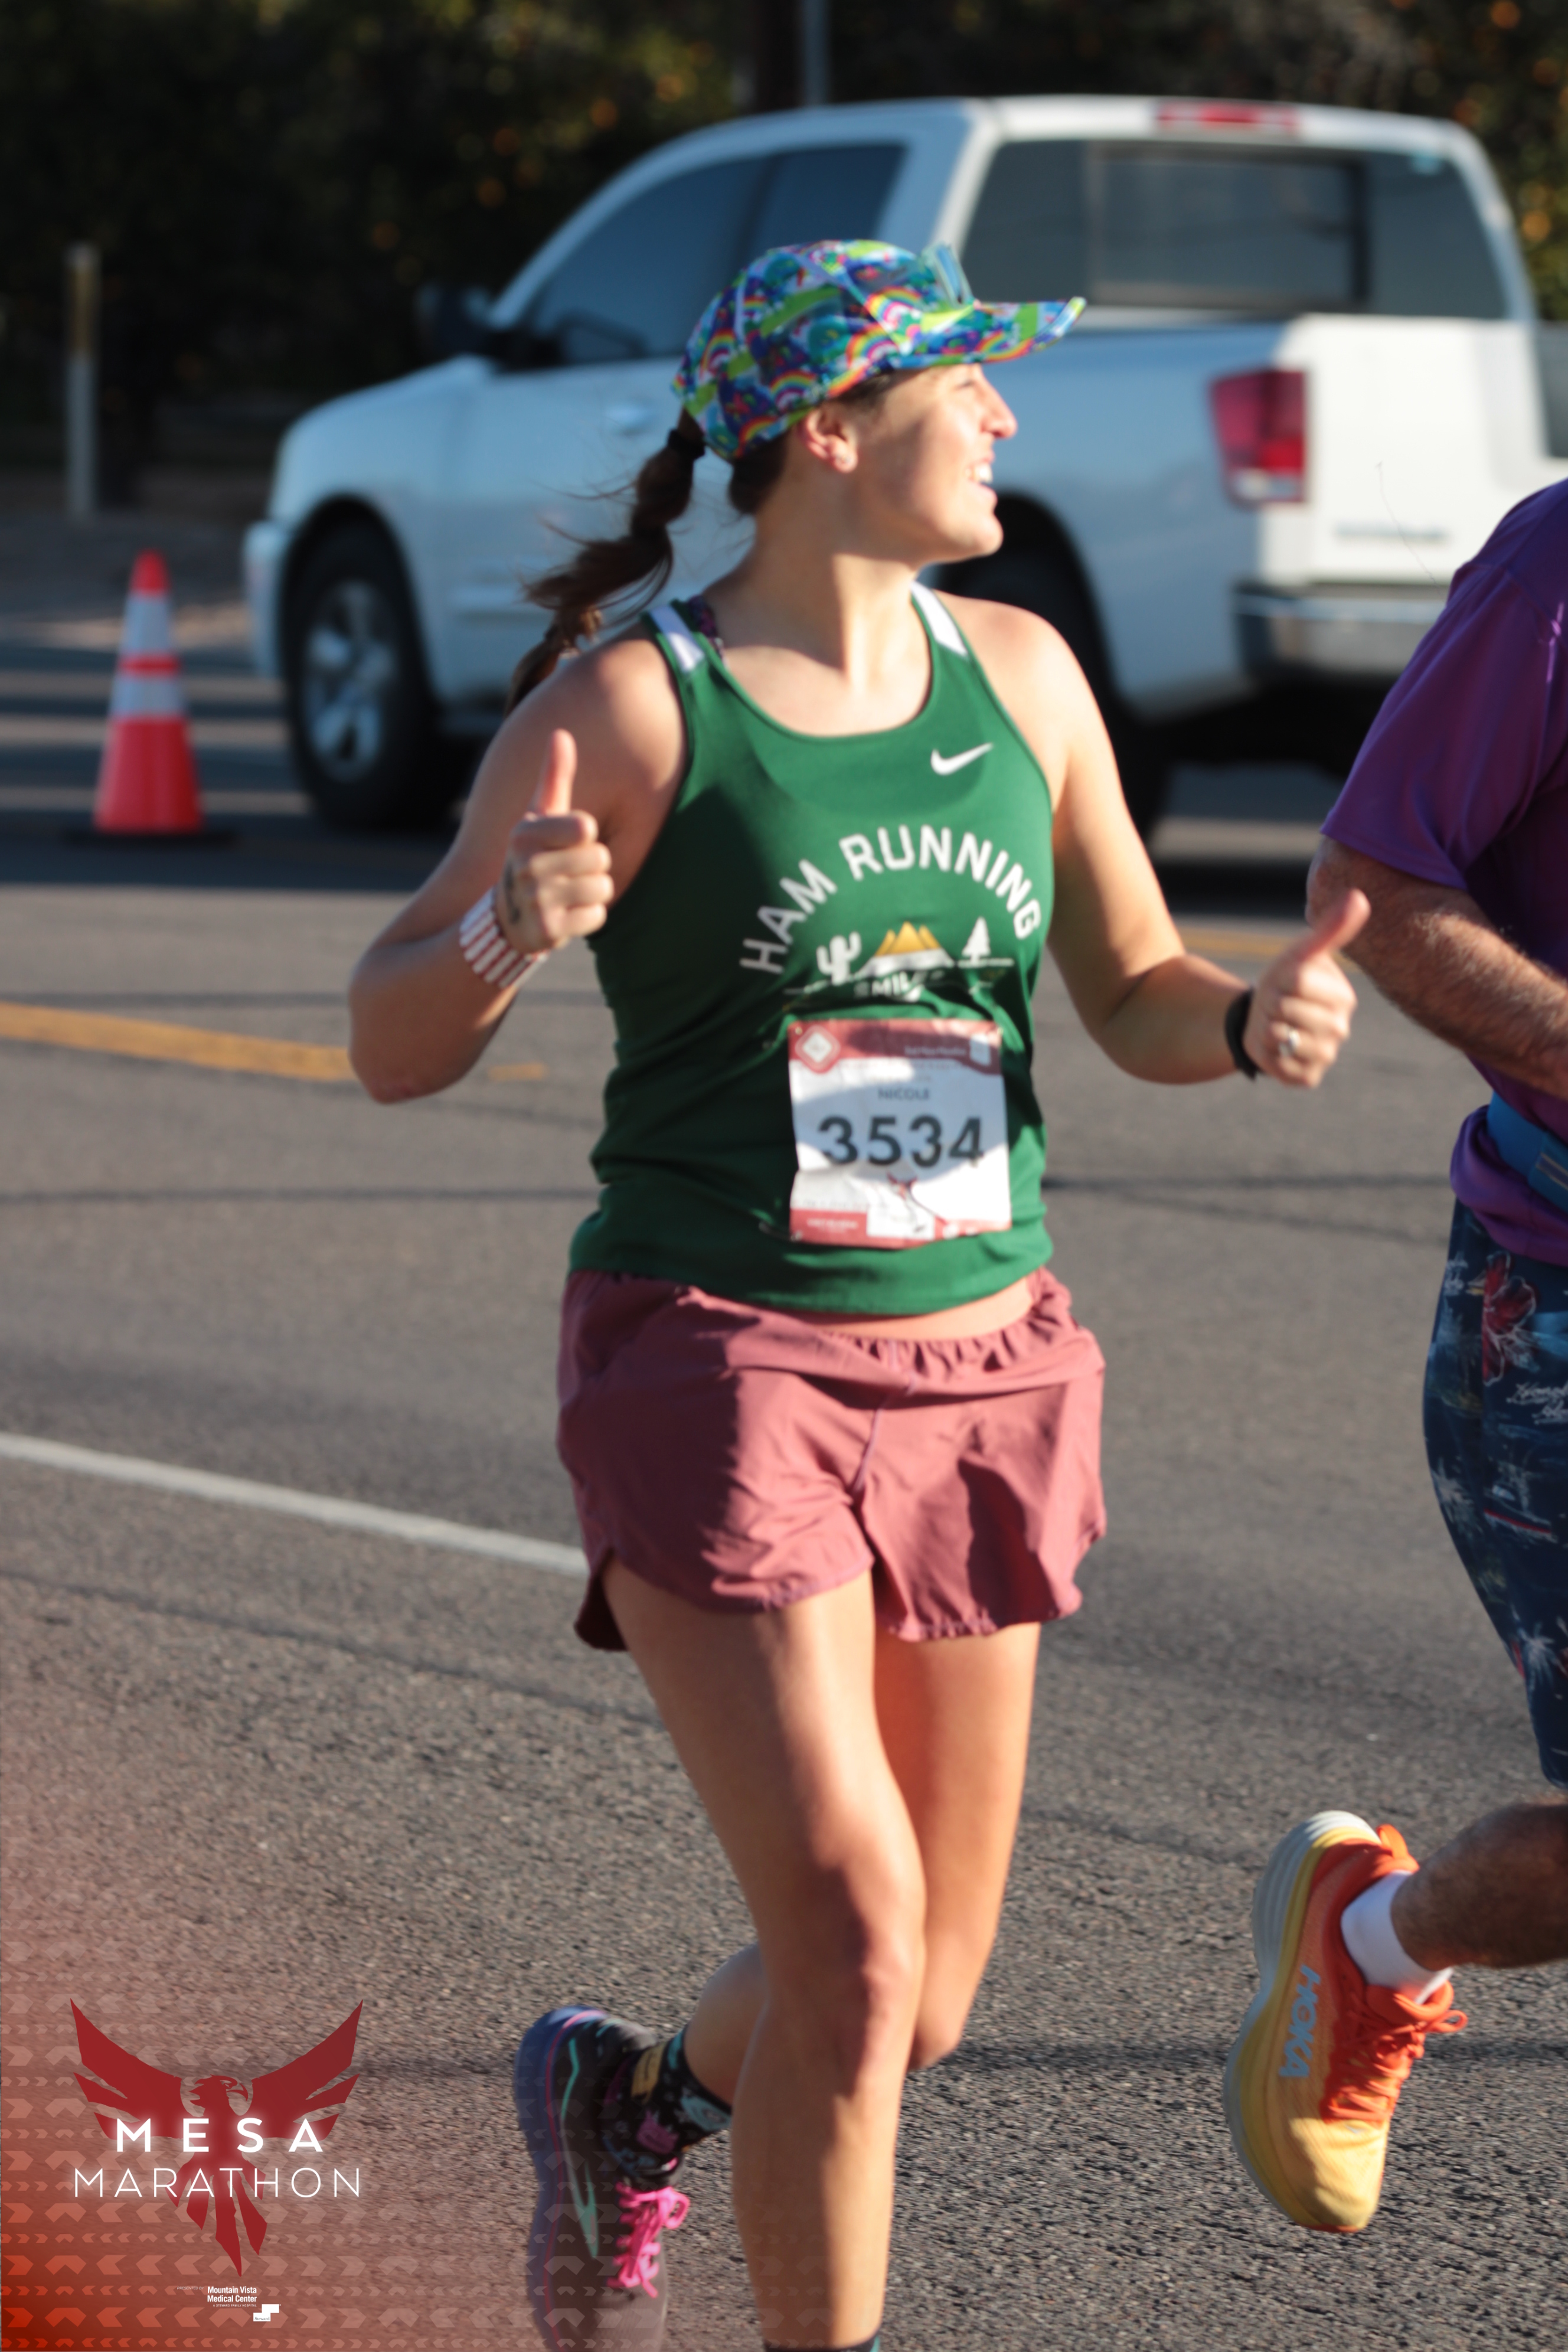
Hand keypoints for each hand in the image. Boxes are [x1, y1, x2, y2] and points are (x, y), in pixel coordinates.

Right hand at [494, 730, 612, 955]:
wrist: (510, 916)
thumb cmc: (536, 855)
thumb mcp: (540, 816)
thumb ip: (554, 777)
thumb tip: (561, 733)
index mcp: (524, 834)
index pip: (586, 828)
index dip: (585, 836)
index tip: (567, 842)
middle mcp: (526, 866)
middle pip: (600, 858)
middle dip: (593, 867)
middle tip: (568, 873)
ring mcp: (535, 900)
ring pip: (602, 888)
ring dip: (593, 893)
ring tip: (568, 893)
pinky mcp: (547, 931)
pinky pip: (598, 916)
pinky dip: (589, 917)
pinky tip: (567, 914)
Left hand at [1245, 888, 1369, 1087]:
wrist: (1266, 1019)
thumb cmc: (1287, 981)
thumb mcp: (1303, 952)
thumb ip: (1330, 928)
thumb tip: (1360, 896)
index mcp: (1343, 997)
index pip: (1297, 980)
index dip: (1278, 979)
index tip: (1284, 982)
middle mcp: (1340, 1029)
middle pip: (1284, 1008)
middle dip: (1269, 1004)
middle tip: (1277, 1006)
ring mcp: (1326, 1055)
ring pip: (1278, 1036)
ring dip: (1264, 1028)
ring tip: (1276, 1024)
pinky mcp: (1307, 1077)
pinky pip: (1278, 1065)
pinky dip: (1266, 1053)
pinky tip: (1275, 1047)